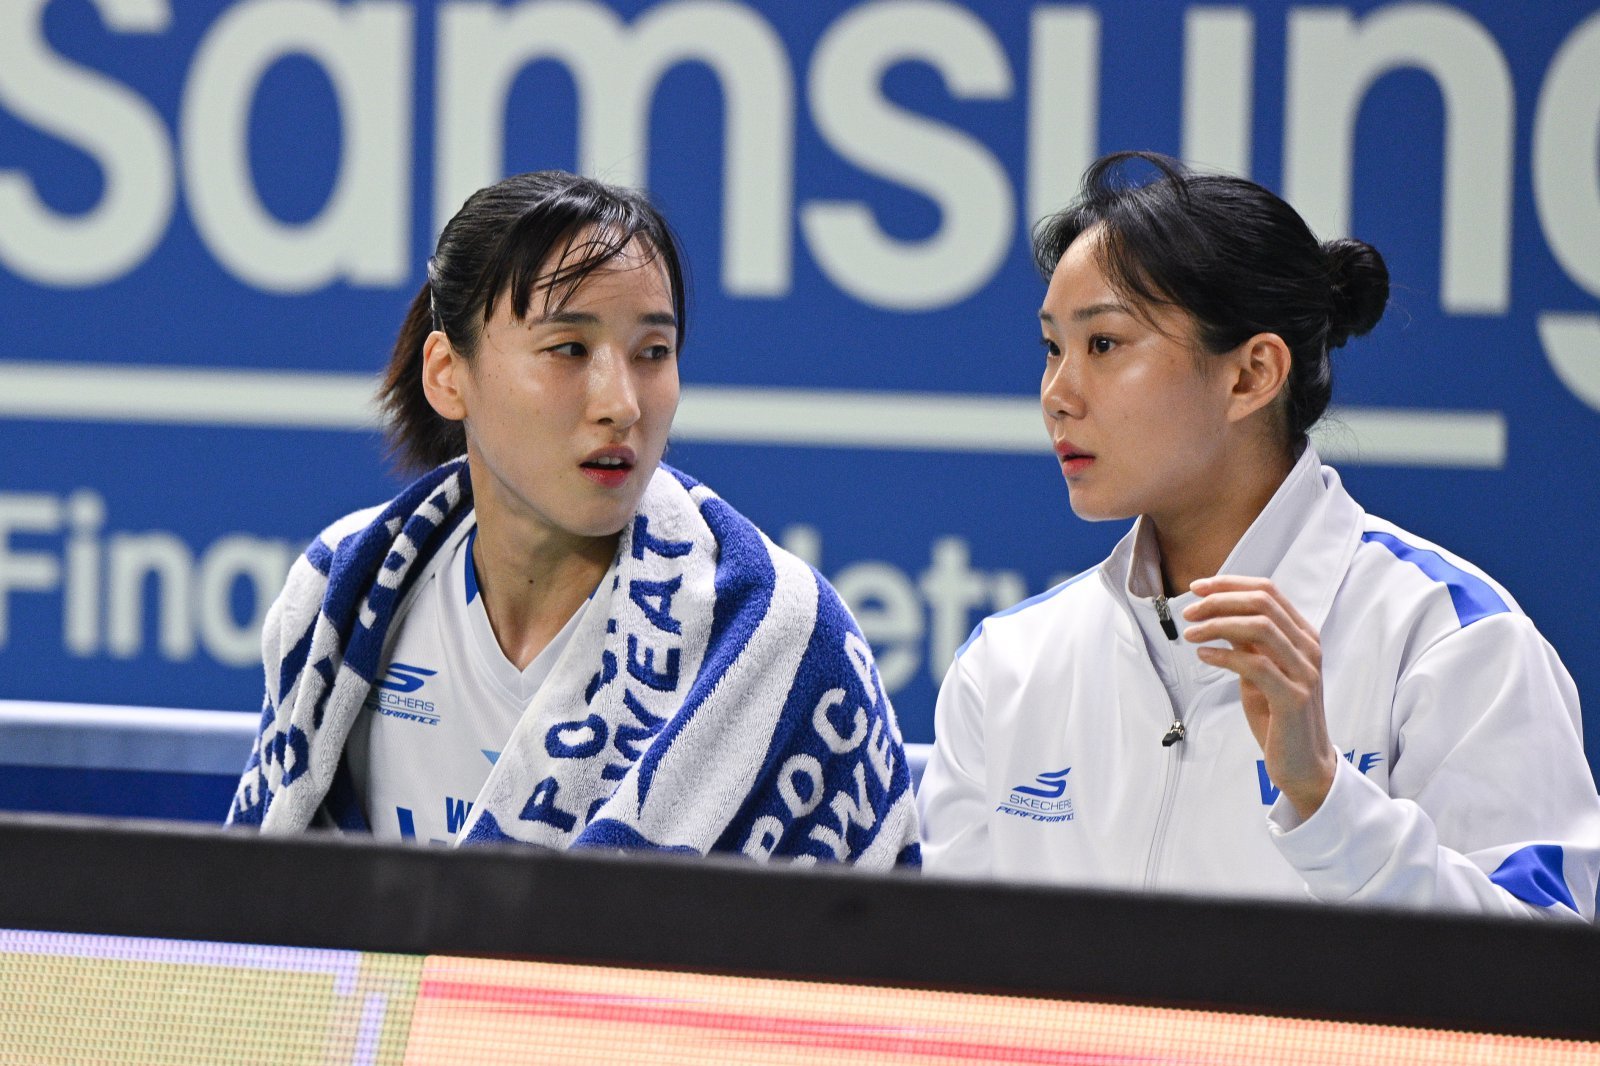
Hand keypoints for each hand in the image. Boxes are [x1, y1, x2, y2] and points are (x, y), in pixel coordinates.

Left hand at [1182, 575, 1335, 819]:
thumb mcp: (1260, 672)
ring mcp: (1305, 672)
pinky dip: (1224, 656)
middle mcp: (1308, 648)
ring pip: (1260, 627)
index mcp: (1303, 636)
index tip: (1197, 588)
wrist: (1303, 764)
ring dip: (1217, 625)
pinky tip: (1204, 656)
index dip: (1230, 584)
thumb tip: (1217, 614)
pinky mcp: (1293, 698)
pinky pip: (1255, 665)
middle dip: (1219, 601)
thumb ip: (1247, 644)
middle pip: (1262, 603)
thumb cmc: (1279, 716)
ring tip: (1191, 634)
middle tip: (1188, 612)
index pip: (1268, 591)